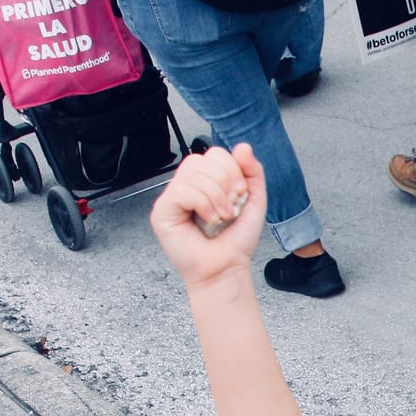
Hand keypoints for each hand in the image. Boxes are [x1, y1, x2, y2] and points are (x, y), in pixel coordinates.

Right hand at [151, 144, 266, 290]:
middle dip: (225, 183)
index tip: (240, 194)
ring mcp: (172, 198)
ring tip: (222, 217)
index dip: (232, 170)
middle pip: (201, 160)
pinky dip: (203, 205)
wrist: (227, 268)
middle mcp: (186, 186)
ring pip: (192, 174)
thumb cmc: (235, 240)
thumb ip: (252, 172)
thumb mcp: (254, 201)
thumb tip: (243, 147)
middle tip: (231, 208)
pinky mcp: (162, 211)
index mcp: (205, 181)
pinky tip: (208, 220)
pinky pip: (182, 191)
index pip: (214, 154)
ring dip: (216, 197)